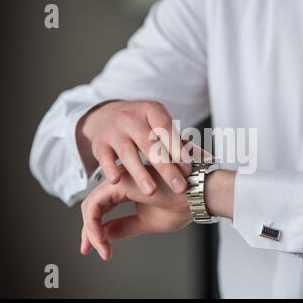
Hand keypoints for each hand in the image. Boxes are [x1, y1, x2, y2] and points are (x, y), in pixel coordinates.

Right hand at [76, 100, 190, 194]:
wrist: (104, 114)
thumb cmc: (140, 124)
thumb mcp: (157, 123)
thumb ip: (176, 141)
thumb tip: (204, 160)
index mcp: (151, 111)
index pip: (166, 129)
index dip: (178, 149)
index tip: (189, 169)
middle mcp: (131, 118)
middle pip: (150, 145)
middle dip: (166, 168)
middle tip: (179, 187)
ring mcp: (114, 130)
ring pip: (128, 153)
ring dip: (140, 173)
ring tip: (152, 191)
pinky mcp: (99, 143)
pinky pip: (104, 157)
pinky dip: (110, 169)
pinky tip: (116, 181)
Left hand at [80, 166, 191, 260]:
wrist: (198, 194)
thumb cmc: (182, 204)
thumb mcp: (146, 222)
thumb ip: (125, 227)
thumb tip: (106, 236)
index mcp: (128, 189)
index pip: (103, 209)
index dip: (96, 230)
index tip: (100, 249)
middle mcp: (122, 182)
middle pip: (94, 207)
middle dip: (89, 232)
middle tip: (89, 250)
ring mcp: (120, 181)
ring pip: (91, 206)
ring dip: (91, 230)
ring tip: (99, 248)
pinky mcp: (120, 184)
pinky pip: (95, 205)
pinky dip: (93, 223)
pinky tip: (100, 238)